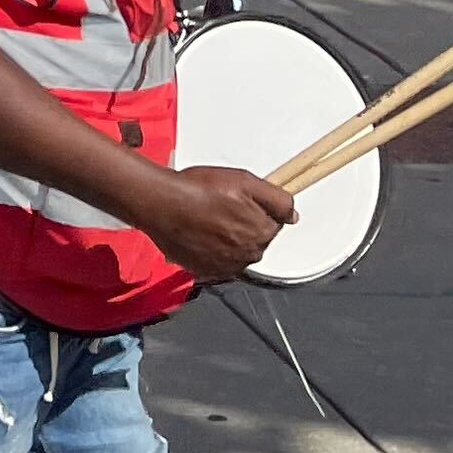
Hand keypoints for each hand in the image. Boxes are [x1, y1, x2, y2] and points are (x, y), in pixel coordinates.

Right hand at [143, 164, 294, 283]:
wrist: (159, 203)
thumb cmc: (195, 190)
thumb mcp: (244, 180)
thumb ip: (277, 199)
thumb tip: (293, 214)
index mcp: (261, 232)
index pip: (273, 223)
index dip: (256, 209)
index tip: (240, 201)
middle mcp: (248, 254)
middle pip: (255, 239)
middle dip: (243, 224)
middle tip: (220, 207)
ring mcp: (227, 266)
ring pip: (237, 252)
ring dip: (228, 239)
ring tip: (207, 219)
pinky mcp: (206, 271)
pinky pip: (218, 262)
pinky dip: (212, 251)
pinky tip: (199, 233)